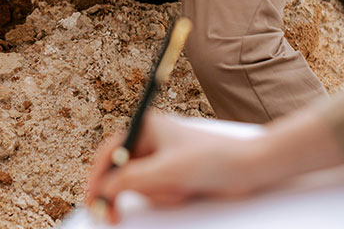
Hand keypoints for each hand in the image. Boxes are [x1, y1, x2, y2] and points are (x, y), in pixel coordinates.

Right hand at [86, 114, 259, 223]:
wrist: (250, 169)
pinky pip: (155, 191)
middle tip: (112, 217)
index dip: (96, 178)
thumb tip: (102, 189)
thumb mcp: (167, 172)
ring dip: (155, 194)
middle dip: (126, 191)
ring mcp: (160, 157)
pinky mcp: (172, 173)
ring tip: (179, 191)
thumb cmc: (213, 160)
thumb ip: (130, 180)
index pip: (109, 153)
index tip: (92, 200)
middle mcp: (149, 139)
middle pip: (120, 170)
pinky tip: (184, 192)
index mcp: (144, 126)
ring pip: (138, 184)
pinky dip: (165, 197)